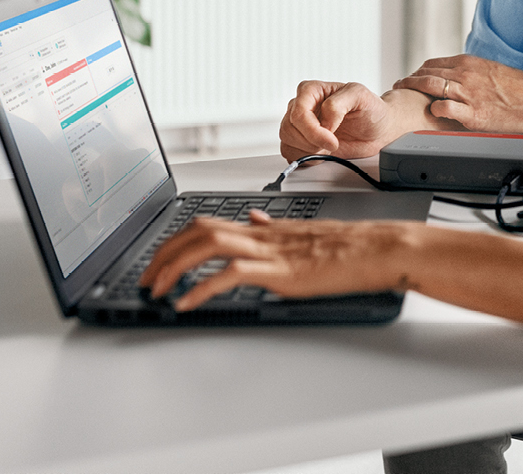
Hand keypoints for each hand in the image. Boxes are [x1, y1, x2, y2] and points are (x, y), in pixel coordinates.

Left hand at [138, 213, 415, 310]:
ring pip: (208, 245)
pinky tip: (187, 303)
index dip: (175, 240)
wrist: (375, 249)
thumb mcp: (301, 233)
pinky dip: (202, 288)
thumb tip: (251, 218)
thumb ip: (272, 228)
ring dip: (174, 266)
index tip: (159, 260)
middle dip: (164, 253)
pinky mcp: (280, 271)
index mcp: (264, 228)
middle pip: (198, 230)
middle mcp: (261, 234)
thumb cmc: (347, 246)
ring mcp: (269, 251)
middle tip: (147, 278)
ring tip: (157, 289)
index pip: (207, 223)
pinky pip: (231, 275)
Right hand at [279, 81, 400, 160]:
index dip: (313, 130)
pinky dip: (307, 158)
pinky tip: (323, 152)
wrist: (378, 129)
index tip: (332, 139)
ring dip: (309, 150)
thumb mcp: (360, 95)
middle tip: (333, 143)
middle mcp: (302, 107)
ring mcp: (300, 126)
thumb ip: (338, 104)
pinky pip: (291, 154)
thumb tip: (323, 121)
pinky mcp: (302, 143)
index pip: (298, 112)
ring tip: (329, 145)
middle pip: (289, 128)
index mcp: (311, 91)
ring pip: (287, 141)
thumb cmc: (370, 109)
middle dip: (312, 142)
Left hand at [392, 54, 522, 132]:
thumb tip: (457, 76)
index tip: (412, 77)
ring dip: (413, 90)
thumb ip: (471, 72)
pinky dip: (434, 109)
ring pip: (430, 86)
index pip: (433, 63)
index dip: (419, 71)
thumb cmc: (519, 87)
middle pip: (427, 73)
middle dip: (409, 80)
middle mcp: (465, 74)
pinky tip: (431, 112)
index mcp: (469, 63)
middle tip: (399, 86)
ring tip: (403, 96)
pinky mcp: (474, 113)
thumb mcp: (490, 69)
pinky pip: (444, 108)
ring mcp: (468, 93)